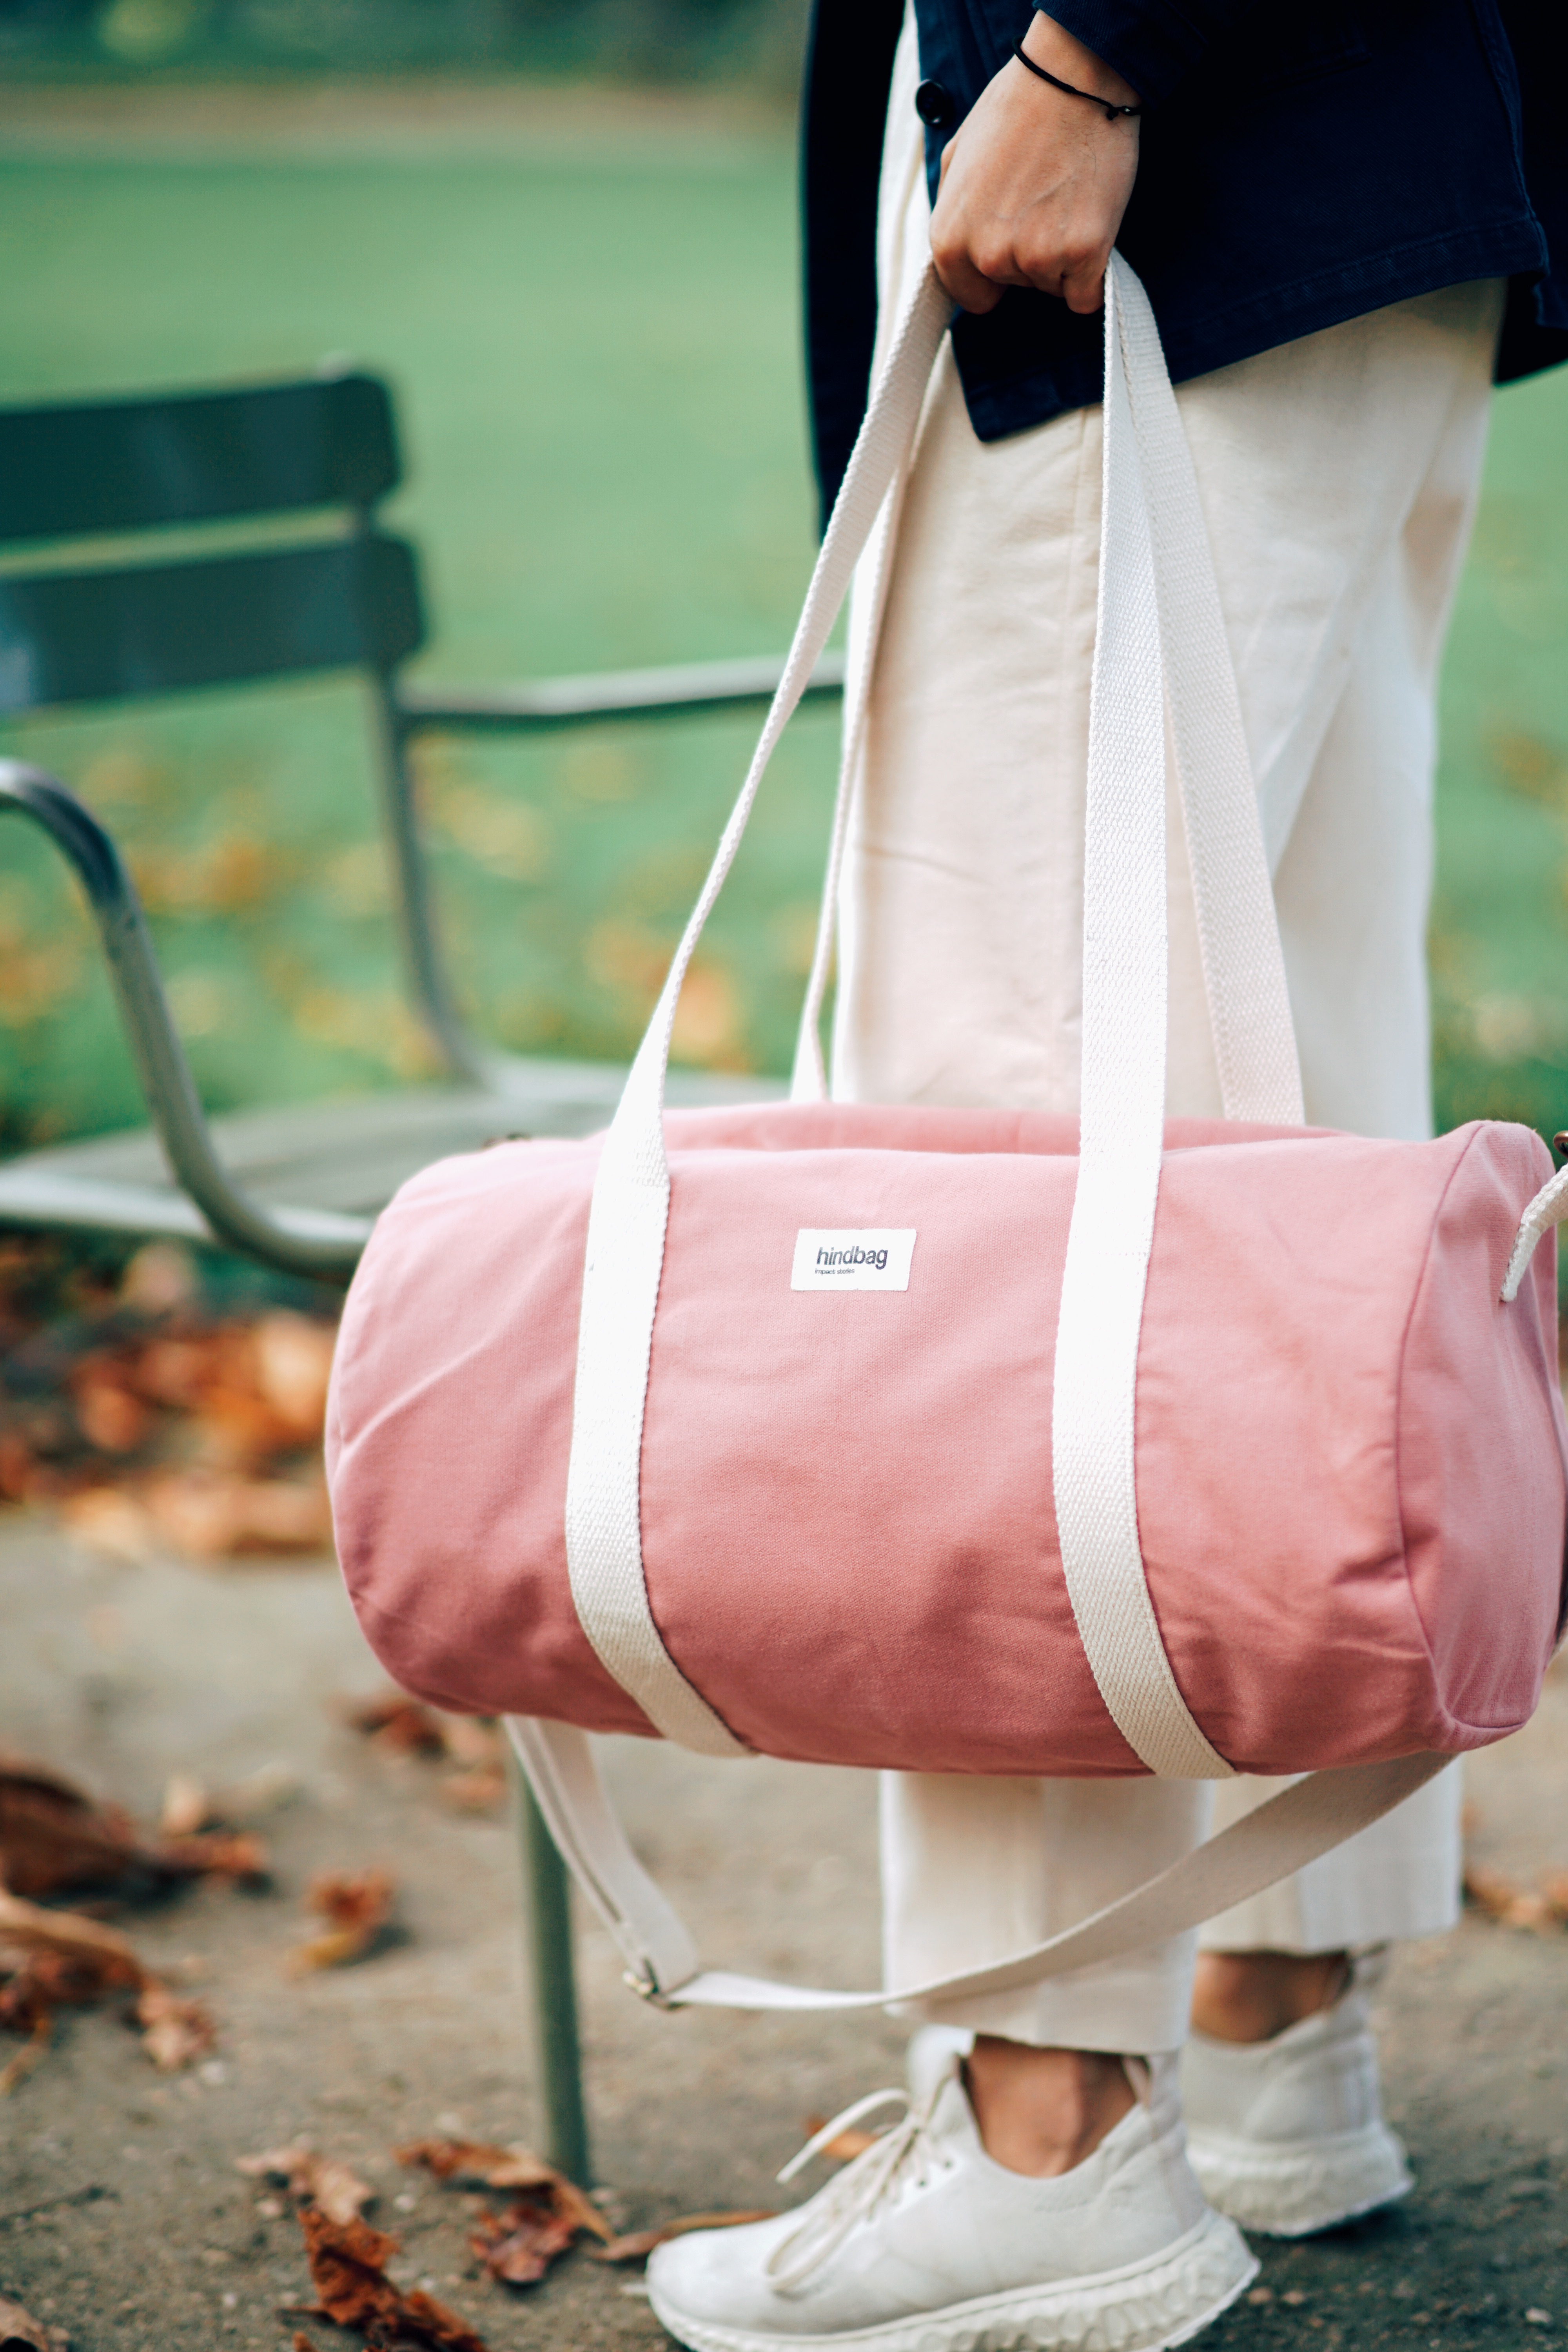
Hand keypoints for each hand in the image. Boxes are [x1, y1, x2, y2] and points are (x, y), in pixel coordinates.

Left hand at [929, 11, 1140, 316]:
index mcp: (950, 237)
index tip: (1009, 246)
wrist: (1073, 78)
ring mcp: (1037, 257)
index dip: (991, 276)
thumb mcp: (958, 156)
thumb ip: (954, 212)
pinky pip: (1086, 295)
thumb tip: (958, 250)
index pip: (970, 295)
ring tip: (1067, 199)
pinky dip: (1093, 272)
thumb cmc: (1017, 107)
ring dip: (1063, 257)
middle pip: (1015, 287)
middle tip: (1044, 200)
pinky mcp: (1084, 254)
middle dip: (1029, 255)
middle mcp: (988, 255)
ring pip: (1052, 286)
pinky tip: (1092, 225)